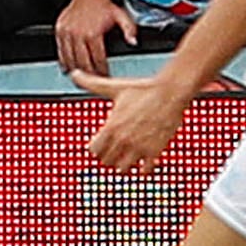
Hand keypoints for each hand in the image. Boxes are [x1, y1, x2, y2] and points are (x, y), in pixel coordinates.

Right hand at [55, 0, 138, 78]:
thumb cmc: (104, 6)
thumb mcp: (122, 16)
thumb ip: (130, 30)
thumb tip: (133, 42)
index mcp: (93, 34)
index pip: (98, 60)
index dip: (102, 71)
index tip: (105, 77)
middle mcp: (78, 35)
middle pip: (83, 63)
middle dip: (89, 75)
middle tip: (93, 83)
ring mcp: (67, 34)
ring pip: (69, 59)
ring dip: (75, 70)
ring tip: (80, 79)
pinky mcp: (60, 32)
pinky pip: (60, 51)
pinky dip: (64, 61)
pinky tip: (68, 67)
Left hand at [78, 61, 196, 171]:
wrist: (170, 92)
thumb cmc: (144, 89)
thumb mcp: (114, 87)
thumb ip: (91, 83)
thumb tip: (75, 75)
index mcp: (111, 127)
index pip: (94, 150)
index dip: (98, 148)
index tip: (104, 144)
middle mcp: (122, 140)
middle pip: (106, 161)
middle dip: (110, 157)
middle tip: (116, 152)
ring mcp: (139, 147)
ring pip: (122, 169)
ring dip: (124, 166)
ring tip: (129, 159)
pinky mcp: (155, 151)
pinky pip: (145, 170)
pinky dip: (143, 170)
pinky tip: (145, 164)